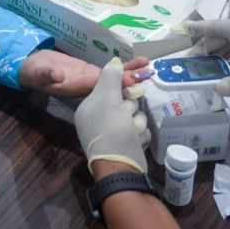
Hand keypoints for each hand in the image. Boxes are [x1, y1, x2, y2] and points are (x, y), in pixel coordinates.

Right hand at [19, 50, 146, 98]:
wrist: (30, 69)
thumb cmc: (34, 72)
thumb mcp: (38, 72)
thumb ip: (48, 74)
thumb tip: (58, 75)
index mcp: (77, 87)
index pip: (100, 87)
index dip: (116, 85)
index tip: (132, 80)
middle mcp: (88, 86)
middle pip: (112, 85)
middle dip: (130, 79)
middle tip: (148, 72)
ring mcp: (90, 80)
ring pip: (114, 78)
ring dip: (130, 72)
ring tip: (146, 65)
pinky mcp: (90, 73)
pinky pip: (109, 72)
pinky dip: (122, 68)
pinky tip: (135, 63)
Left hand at [74, 59, 151, 173]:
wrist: (121, 168)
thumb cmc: (110, 129)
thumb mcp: (107, 98)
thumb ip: (110, 77)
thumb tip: (114, 61)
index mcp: (89, 107)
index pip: (109, 85)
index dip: (124, 80)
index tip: (140, 72)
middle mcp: (99, 119)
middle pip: (124, 100)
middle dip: (130, 106)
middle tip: (127, 114)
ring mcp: (113, 133)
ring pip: (134, 115)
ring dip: (136, 121)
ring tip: (131, 131)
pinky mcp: (127, 144)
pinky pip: (139, 130)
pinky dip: (139, 134)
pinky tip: (135, 141)